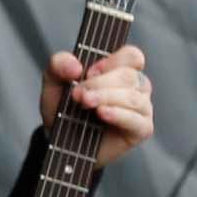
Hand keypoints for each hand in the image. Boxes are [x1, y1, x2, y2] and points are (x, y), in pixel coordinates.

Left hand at [40, 43, 152, 165]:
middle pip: (128, 76)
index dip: (112, 61)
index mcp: (121, 69)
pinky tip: (102, 114)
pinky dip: (119, 114)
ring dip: (107, 98)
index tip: (89, 73)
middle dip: (100, 83)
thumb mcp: (54, 81)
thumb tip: (76, 66)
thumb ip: (59, 63)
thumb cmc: (63, 108)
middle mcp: (135, 86)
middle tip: (78, 95)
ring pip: (133, 97)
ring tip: (86, 104)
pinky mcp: (142, 129)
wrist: (59, 141)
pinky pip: (138, 119)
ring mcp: (142, 107)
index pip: (132, 56)